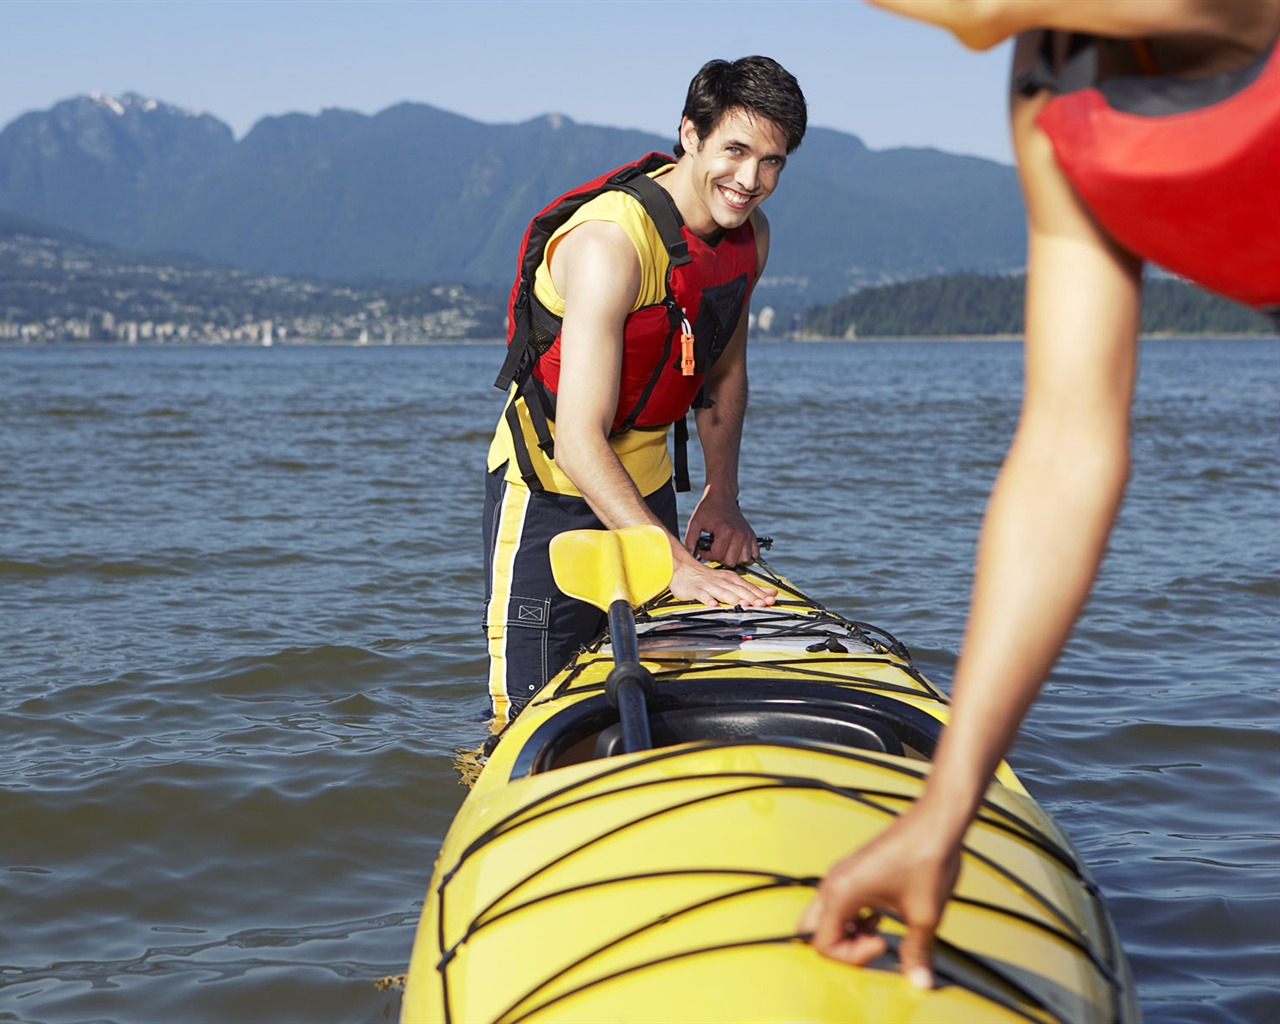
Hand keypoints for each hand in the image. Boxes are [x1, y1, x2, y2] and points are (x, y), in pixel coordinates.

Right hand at [668, 555, 775, 607]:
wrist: (684, 570)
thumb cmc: (709, 579)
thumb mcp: (732, 581)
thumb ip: (751, 588)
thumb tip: (772, 593)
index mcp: (732, 579)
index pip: (749, 588)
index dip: (761, 595)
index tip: (771, 601)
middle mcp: (723, 582)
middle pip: (739, 591)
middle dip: (751, 597)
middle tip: (762, 604)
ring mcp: (710, 586)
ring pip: (723, 593)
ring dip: (734, 599)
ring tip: (743, 604)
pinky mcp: (696, 590)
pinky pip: (703, 595)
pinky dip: (708, 599)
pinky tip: (713, 604)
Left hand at [683, 491, 757, 566]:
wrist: (722, 496)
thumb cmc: (708, 508)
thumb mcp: (695, 522)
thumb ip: (690, 539)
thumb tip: (690, 555)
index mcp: (725, 531)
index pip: (717, 556)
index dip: (707, 555)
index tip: (703, 548)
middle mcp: (739, 534)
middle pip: (730, 561)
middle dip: (719, 559)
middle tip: (713, 550)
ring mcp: (747, 535)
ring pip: (743, 561)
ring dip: (733, 559)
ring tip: (725, 551)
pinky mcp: (752, 535)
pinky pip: (754, 555)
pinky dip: (746, 557)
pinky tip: (736, 552)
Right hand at [798, 803, 962, 989]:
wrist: (937, 821)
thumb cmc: (927, 858)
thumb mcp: (925, 915)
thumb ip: (917, 952)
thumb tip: (919, 982)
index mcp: (840, 893)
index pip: (822, 944)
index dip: (852, 957)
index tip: (883, 944)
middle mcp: (834, 882)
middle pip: (812, 930)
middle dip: (839, 948)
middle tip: (870, 947)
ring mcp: (843, 874)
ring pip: (826, 916)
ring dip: (847, 933)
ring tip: (879, 933)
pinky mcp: (855, 871)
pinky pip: (840, 903)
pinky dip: (854, 918)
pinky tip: (881, 917)